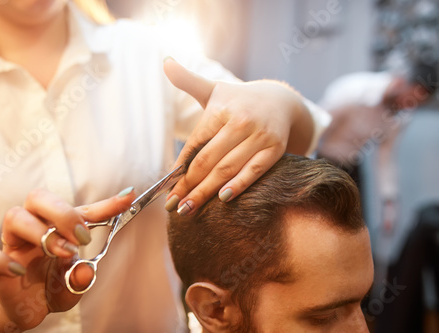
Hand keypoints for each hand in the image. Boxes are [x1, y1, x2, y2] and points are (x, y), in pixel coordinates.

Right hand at [0, 187, 134, 330]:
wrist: (22, 309)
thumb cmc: (50, 288)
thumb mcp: (74, 285)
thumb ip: (81, 279)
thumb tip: (85, 272)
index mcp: (59, 229)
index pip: (82, 210)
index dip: (106, 204)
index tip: (129, 197)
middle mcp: (35, 229)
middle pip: (38, 197)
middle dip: (63, 213)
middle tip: (82, 237)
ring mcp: (11, 245)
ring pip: (14, 215)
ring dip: (42, 232)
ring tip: (62, 253)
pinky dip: (0, 260)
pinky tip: (19, 272)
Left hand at [163, 58, 312, 215]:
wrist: (281, 101)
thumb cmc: (238, 100)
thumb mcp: (214, 89)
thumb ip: (188, 80)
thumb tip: (165, 62)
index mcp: (220, 109)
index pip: (194, 145)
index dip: (179, 169)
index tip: (167, 190)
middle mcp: (239, 122)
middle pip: (207, 161)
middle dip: (188, 186)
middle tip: (174, 206)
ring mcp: (259, 136)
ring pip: (227, 169)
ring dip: (206, 192)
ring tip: (190, 209)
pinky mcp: (275, 149)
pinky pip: (254, 171)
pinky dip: (238, 186)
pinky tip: (222, 199)